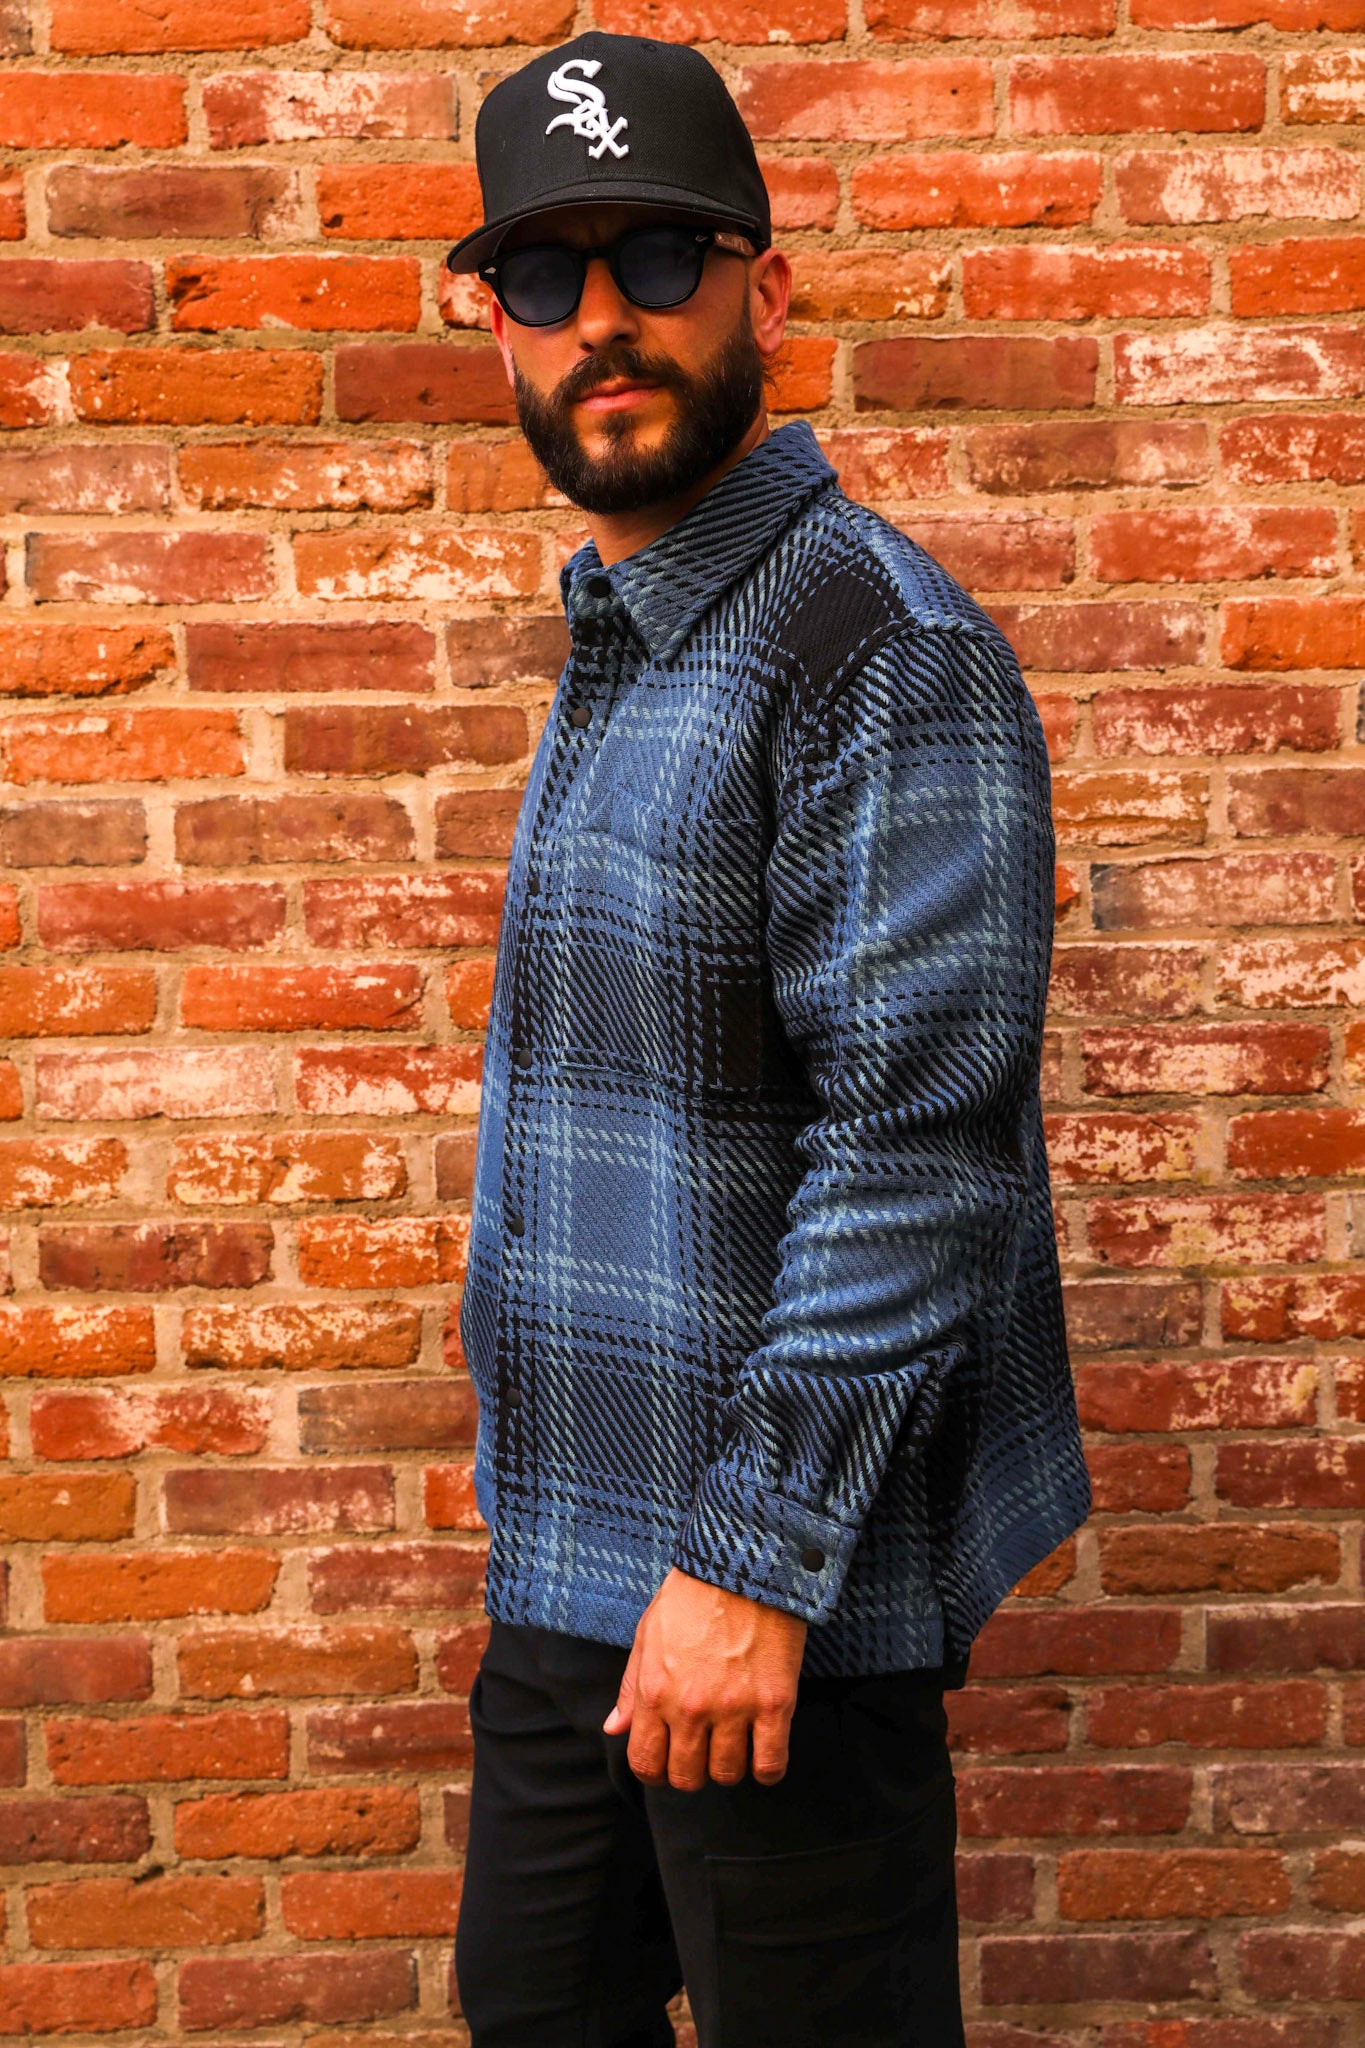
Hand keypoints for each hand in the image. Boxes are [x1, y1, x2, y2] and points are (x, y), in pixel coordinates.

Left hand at [603, 1567, 806, 1790]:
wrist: (742, 1563)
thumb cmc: (692, 1595)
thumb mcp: (648, 1634)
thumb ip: (630, 1687)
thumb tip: (613, 1728)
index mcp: (654, 1691)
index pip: (646, 1762)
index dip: (655, 1771)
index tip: (667, 1762)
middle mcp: (690, 1707)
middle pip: (687, 1777)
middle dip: (691, 1772)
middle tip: (702, 1752)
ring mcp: (734, 1708)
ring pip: (727, 1774)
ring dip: (728, 1767)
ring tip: (733, 1744)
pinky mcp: (774, 1703)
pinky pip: (770, 1764)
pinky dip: (767, 1770)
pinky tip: (763, 1753)